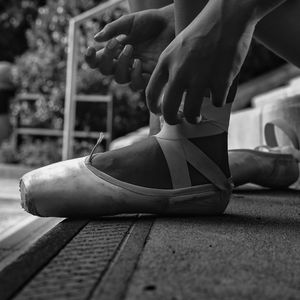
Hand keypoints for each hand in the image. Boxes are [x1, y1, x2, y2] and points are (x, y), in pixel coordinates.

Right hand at [85, 5, 174, 90]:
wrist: (171, 24)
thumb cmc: (150, 22)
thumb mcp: (130, 22)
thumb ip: (113, 29)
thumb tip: (96, 39)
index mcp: (115, 50)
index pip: (97, 60)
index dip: (90, 59)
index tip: (89, 48)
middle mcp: (123, 62)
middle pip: (106, 71)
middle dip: (106, 58)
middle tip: (116, 43)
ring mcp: (136, 70)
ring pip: (120, 79)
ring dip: (121, 65)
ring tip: (130, 48)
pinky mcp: (149, 76)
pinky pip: (136, 84)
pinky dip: (135, 75)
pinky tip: (139, 62)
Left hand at [146, 0, 257, 123]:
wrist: (228, 15)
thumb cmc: (201, 33)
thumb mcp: (176, 48)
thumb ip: (169, 70)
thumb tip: (168, 95)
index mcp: (166, 62)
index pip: (151, 93)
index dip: (154, 108)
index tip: (160, 113)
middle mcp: (180, 72)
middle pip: (169, 110)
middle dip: (173, 121)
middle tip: (180, 121)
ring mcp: (200, 77)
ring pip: (193, 113)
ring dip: (195, 118)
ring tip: (198, 117)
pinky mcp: (221, 80)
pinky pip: (216, 103)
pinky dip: (217, 102)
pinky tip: (218, 95)